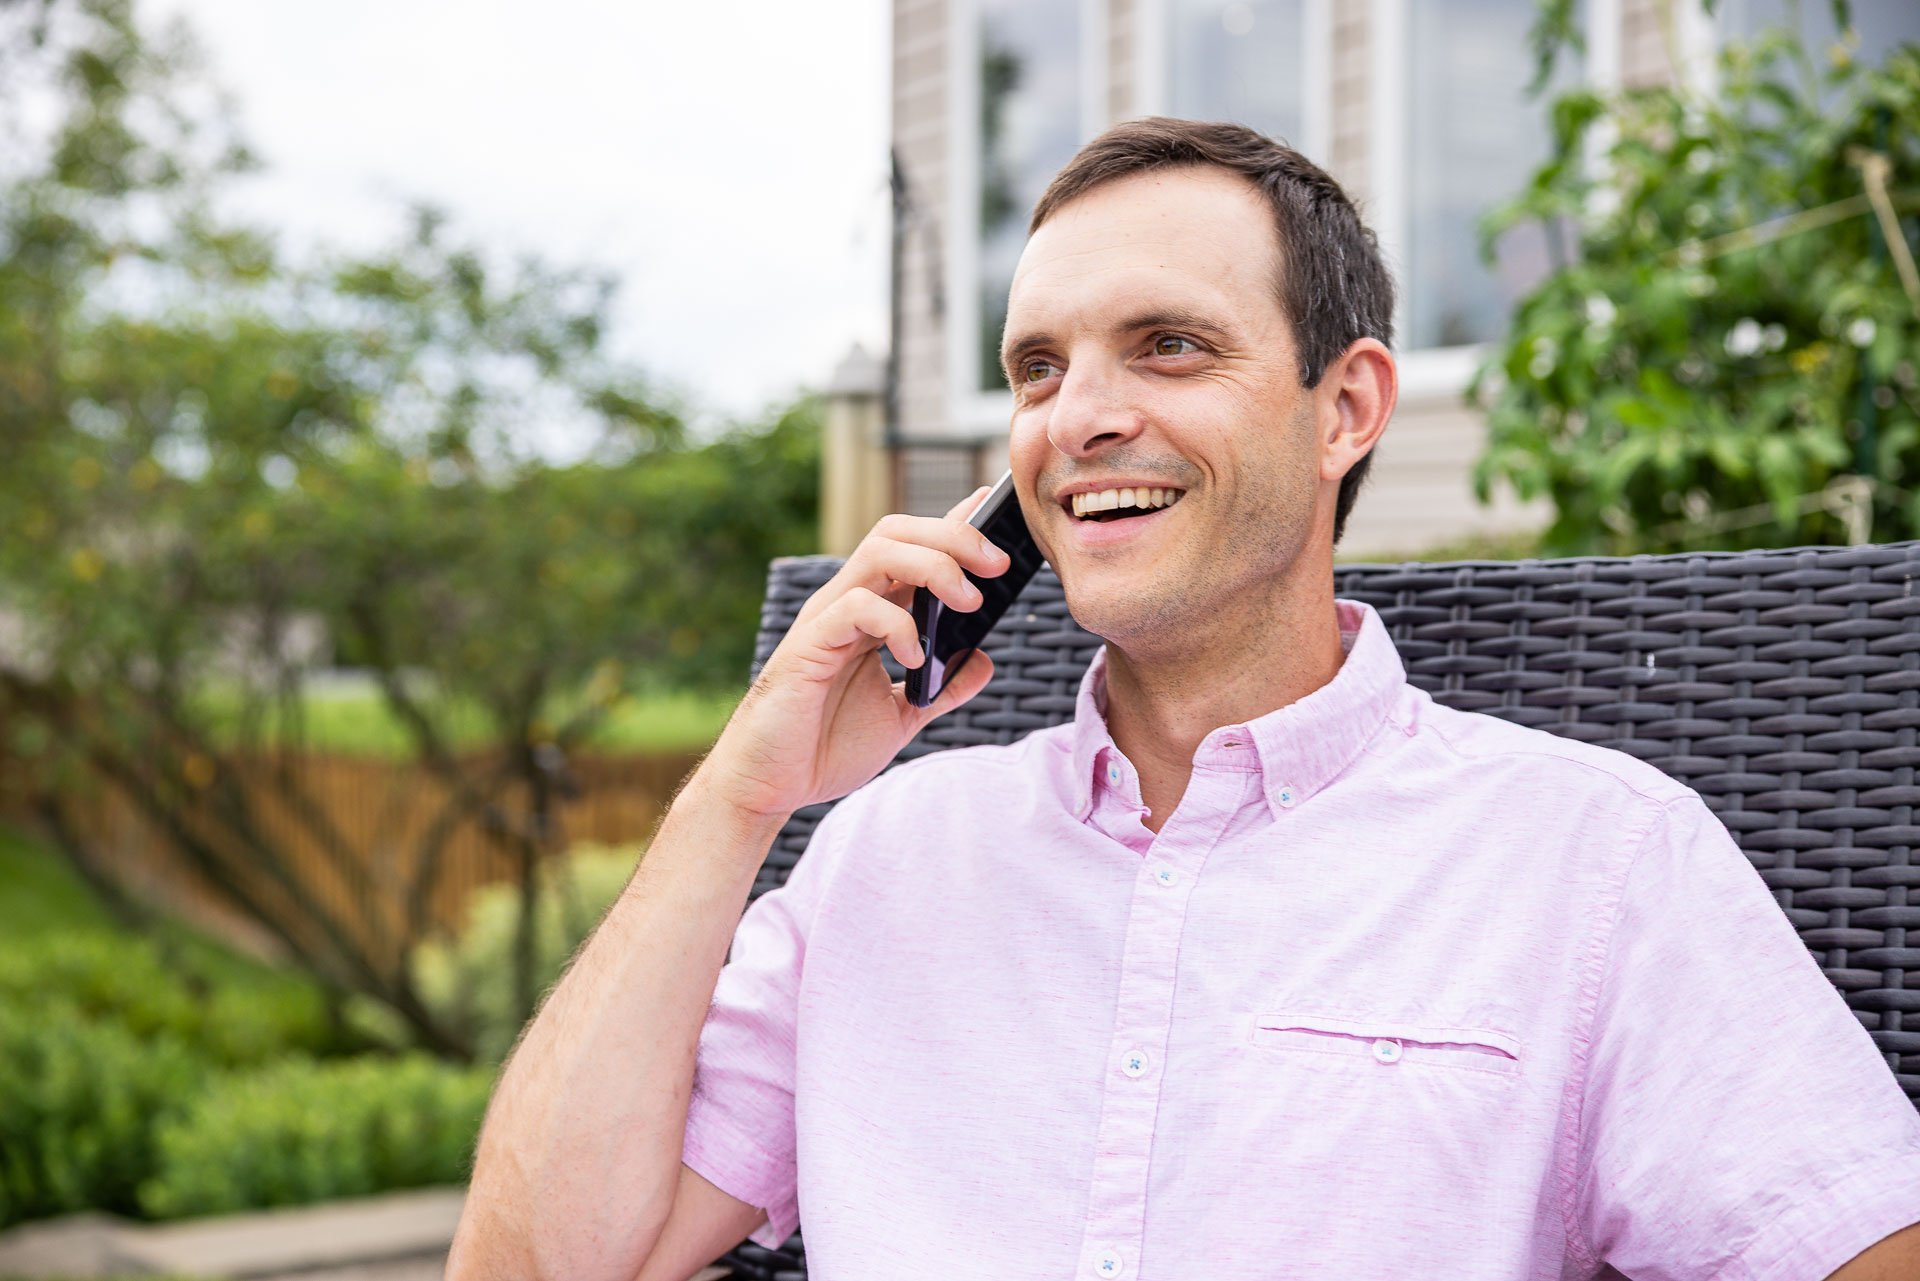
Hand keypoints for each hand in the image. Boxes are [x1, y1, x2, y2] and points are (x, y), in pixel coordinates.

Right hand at [695, 487, 1008, 821]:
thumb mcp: (902, 716)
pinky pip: (857, 607)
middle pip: (898, 532)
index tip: (995, 511)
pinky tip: (915, 658)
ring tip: (969, 603)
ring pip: (880, 552)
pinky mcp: (810, 644)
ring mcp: (826, 619)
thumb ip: (942, 687)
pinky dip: (897, 624)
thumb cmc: (825, 747)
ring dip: (935, 566)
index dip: (953, 524)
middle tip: (997, 565)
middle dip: (954, 536)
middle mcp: (847, 604)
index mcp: (869, 613)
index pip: (912, 548)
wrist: (771, 787)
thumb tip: (984, 660)